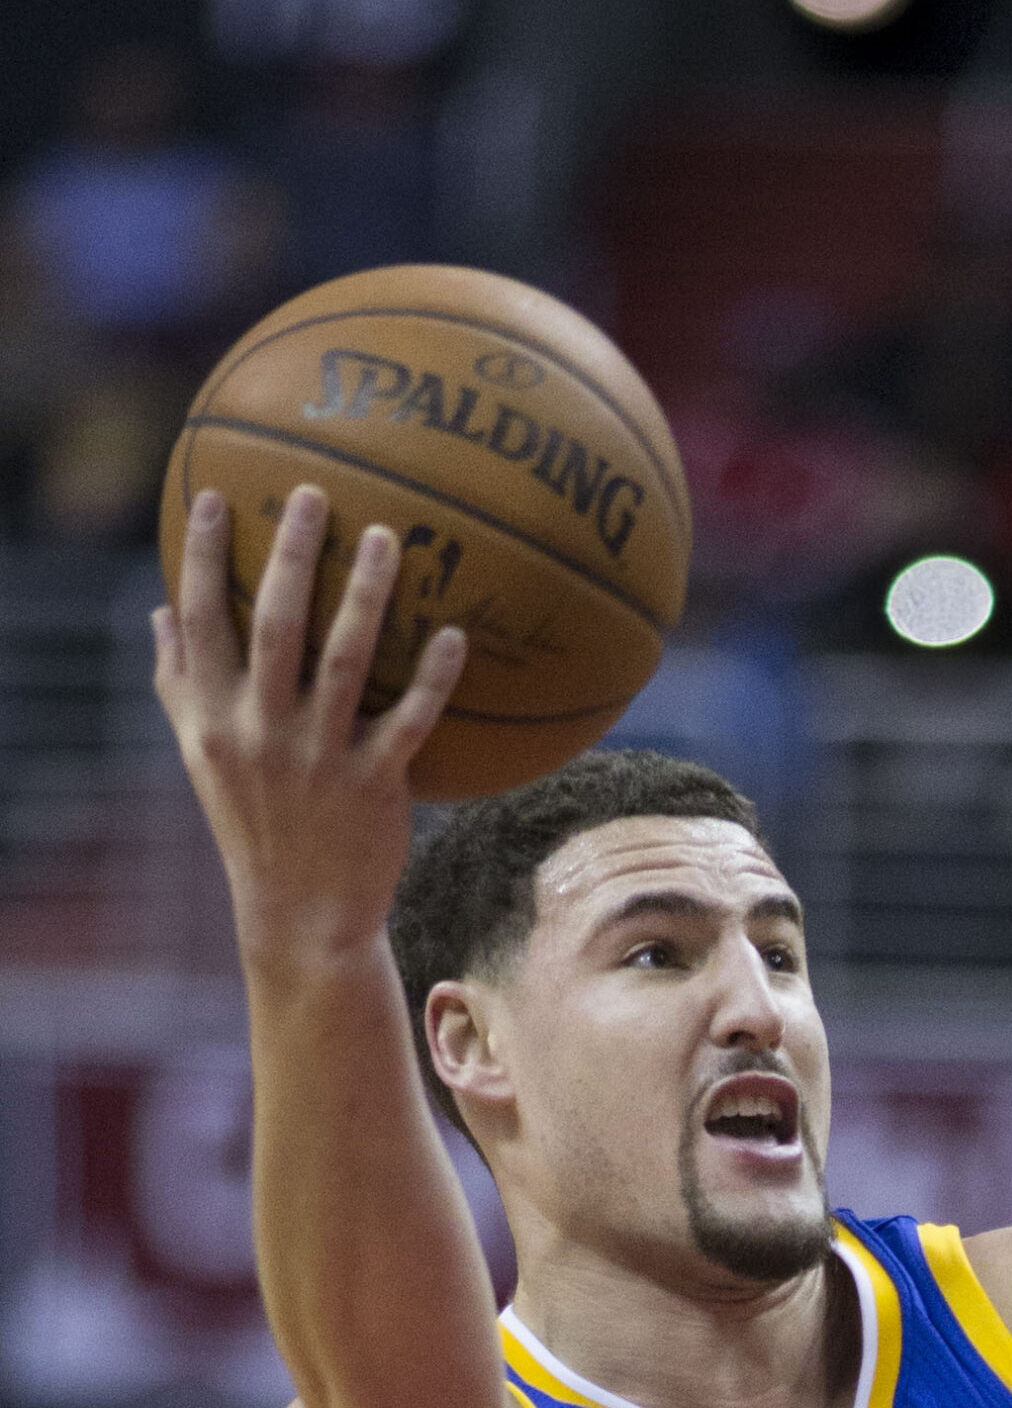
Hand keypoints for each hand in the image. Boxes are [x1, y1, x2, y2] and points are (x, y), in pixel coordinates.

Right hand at [153, 484, 467, 963]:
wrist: (299, 914)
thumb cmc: (253, 823)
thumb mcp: (201, 757)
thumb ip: (180, 683)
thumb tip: (159, 611)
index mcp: (213, 718)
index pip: (200, 622)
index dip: (205, 557)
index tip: (215, 496)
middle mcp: (259, 731)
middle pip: (274, 625)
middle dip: (291, 554)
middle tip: (314, 493)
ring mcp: (317, 758)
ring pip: (343, 660)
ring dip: (366, 595)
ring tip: (389, 537)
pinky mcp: (373, 786)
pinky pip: (407, 720)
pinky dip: (432, 677)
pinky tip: (455, 635)